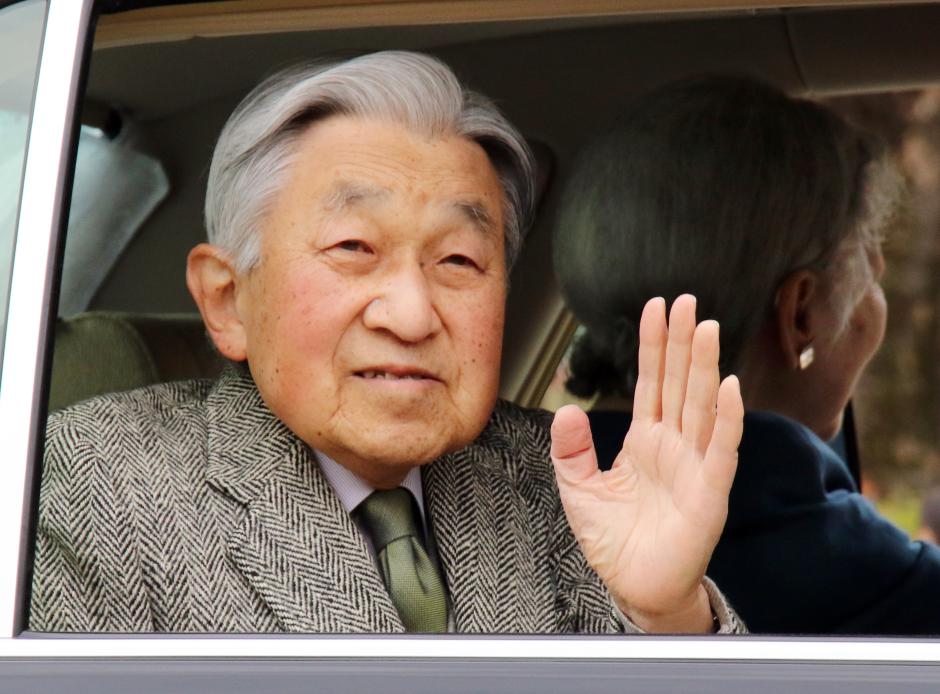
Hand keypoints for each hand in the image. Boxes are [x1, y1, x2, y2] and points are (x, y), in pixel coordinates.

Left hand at [550, 295, 742, 632]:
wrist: (636, 587)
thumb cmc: (613, 539)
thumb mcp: (578, 488)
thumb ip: (571, 449)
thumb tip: (567, 409)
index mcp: (646, 439)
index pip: (652, 382)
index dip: (653, 345)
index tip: (654, 307)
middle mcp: (674, 445)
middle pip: (679, 382)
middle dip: (681, 341)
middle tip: (685, 300)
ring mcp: (694, 465)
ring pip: (701, 405)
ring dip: (705, 367)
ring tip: (705, 327)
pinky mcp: (709, 492)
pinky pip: (721, 449)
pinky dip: (727, 418)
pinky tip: (730, 386)